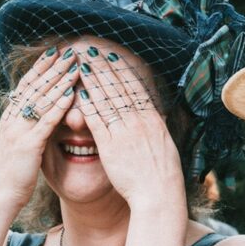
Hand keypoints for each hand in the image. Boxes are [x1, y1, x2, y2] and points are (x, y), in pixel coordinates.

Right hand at [0, 47, 78, 211]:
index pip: (26, 86)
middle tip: (69, 51)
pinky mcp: (28, 145)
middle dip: (53, 67)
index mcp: (9, 118)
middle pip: (35, 87)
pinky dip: (58, 106)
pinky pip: (46, 121)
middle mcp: (12, 120)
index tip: (54, 53)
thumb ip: (25, 127)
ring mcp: (19, 131)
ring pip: (41, 99)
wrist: (0, 197)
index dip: (40, 68)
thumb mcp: (17, 144)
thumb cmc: (12, 173)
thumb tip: (35, 114)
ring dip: (59, 80)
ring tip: (75, 65)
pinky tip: (71, 94)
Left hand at [76, 48, 185, 213]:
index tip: (111, 55)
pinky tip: (79, 92)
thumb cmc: (163, 174)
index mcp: (153, 119)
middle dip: (103, 67)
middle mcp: (139, 121)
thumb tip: (158, 114)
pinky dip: (88, 105)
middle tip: (91, 50)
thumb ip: (157, 127)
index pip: (135, 87)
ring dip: (92, 79)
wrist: (159, 195)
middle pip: (118, 88)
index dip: (121, 70)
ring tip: (80, 64)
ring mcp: (125, 133)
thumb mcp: (165, 144)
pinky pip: (97, 121)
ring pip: (106, 99)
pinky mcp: (111, 146)